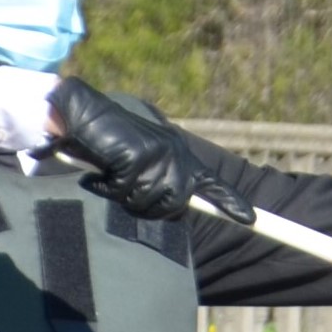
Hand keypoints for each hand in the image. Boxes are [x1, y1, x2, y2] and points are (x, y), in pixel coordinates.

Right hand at [46, 78, 222, 223]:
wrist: (82, 112)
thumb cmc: (104, 139)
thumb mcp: (137, 160)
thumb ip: (155, 181)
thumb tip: (175, 204)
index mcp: (178, 154)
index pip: (209, 183)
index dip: (230, 202)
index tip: (249, 219)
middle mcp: (175, 153)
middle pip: (173, 205)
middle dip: (146, 205)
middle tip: (124, 184)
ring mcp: (159, 155)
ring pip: (148, 202)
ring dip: (123, 195)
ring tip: (111, 172)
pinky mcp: (139, 157)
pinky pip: (124, 192)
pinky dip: (106, 186)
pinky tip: (100, 170)